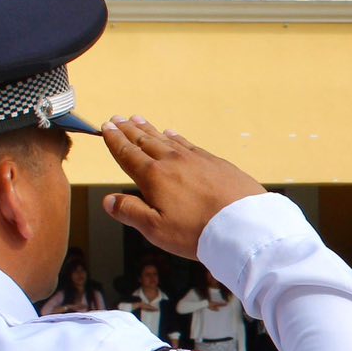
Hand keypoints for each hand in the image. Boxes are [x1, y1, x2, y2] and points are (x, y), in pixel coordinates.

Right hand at [98, 117, 266, 260]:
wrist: (245, 225)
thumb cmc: (198, 231)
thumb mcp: (156, 229)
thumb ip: (130, 212)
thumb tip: (108, 201)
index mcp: (154, 177)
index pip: (128, 154)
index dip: (115, 141)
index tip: (106, 128)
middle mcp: (173, 161)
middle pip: (145, 142)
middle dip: (129, 130)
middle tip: (118, 119)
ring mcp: (196, 159)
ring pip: (167, 140)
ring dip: (150, 130)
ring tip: (139, 120)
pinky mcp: (216, 162)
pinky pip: (189, 144)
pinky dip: (177, 137)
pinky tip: (173, 134)